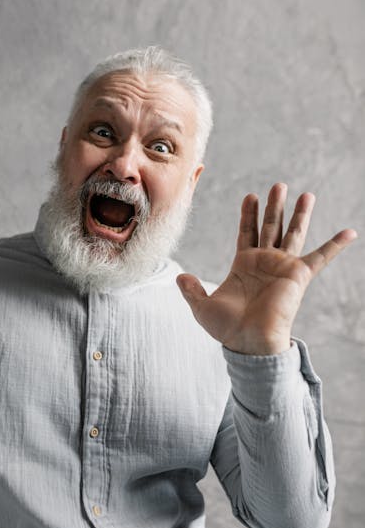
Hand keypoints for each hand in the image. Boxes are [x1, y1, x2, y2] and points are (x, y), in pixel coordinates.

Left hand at [177, 183, 356, 354]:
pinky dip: (336, 245)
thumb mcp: (202, 307)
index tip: (250, 196)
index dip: (248, 214)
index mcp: (244, 265)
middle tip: (279, 185)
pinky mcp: (298, 276)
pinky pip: (321, 257)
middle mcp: (265, 262)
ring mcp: (282, 267)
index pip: (247, 232)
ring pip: (293, 233)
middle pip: (271, 226)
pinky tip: (350, 232)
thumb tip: (179, 277)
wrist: (248, 342)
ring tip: (306, 194)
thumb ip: (192, 290)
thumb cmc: (228, 329)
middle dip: (274, 206)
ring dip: (300, 214)